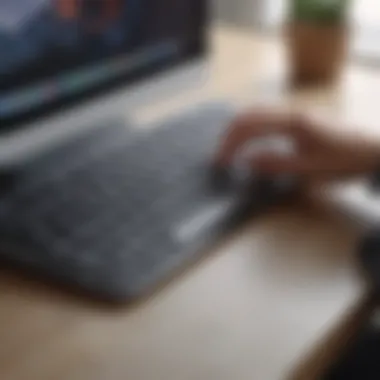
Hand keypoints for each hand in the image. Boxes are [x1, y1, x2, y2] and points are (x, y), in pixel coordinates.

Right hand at [215, 108, 379, 182]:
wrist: (372, 151)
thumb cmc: (343, 161)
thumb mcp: (310, 169)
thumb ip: (276, 164)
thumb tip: (247, 162)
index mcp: (292, 123)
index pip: (250, 127)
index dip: (231, 144)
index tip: (221, 162)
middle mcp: (290, 112)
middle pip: (249, 114)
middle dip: (229, 135)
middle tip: (219, 156)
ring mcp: (294, 112)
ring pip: (256, 112)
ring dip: (238, 129)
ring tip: (229, 149)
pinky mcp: (298, 117)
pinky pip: (265, 116)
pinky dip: (250, 127)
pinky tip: (249, 140)